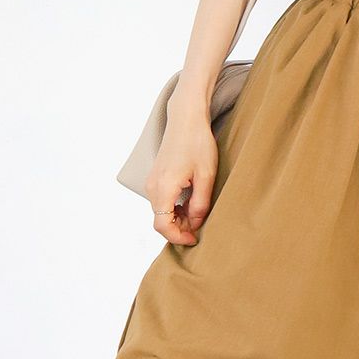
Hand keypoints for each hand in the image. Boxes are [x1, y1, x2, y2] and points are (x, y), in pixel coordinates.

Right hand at [145, 106, 217, 246]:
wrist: (186, 119)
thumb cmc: (198, 143)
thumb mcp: (206, 176)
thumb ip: (200, 204)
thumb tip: (195, 224)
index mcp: (163, 188)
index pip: (162, 226)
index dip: (178, 237)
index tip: (195, 239)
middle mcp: (152, 187)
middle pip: (160, 221)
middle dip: (180, 229)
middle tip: (201, 226)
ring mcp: (152, 182)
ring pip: (160, 212)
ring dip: (177, 218)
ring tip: (198, 213)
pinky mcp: (155, 178)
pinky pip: (161, 202)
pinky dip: (174, 208)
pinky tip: (190, 203)